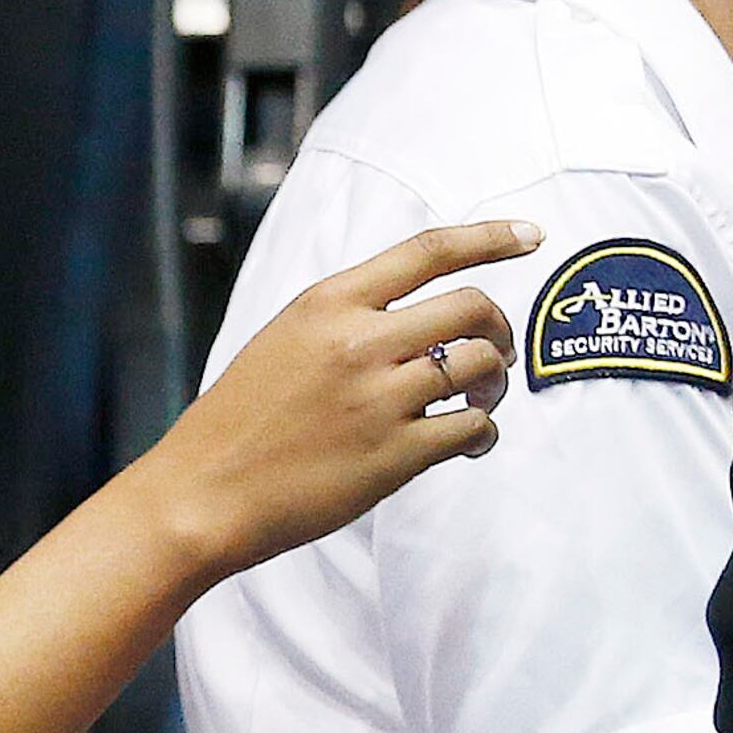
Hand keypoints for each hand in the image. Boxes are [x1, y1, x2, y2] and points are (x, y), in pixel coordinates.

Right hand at [139, 219, 540, 579]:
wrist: (200, 495)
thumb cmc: (241, 421)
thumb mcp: (286, 340)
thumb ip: (349, 319)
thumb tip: (423, 316)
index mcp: (328, 303)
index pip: (428, 251)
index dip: (490, 239)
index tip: (532, 237)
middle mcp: (358, 341)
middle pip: (474, 306)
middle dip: (500, 327)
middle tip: (496, 353)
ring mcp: (379, 397)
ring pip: (483, 365)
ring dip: (495, 383)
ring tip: (477, 401)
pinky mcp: (396, 453)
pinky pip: (475, 428)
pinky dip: (484, 433)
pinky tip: (468, 441)